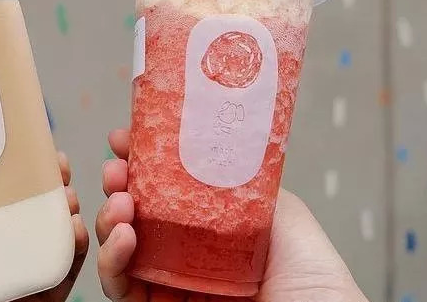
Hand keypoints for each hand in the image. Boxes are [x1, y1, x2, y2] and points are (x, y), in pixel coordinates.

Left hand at [0, 152, 88, 301]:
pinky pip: (63, 275)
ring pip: (52, 236)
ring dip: (67, 207)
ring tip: (65, 192)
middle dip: (49, 180)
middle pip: (31, 209)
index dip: (11, 169)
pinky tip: (73, 229)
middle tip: (54, 163)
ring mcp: (16, 278)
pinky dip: (74, 251)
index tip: (23, 143)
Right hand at [96, 129, 368, 301]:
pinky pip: (119, 287)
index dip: (143, 162)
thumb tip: (212, 145)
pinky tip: (125, 236)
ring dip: (110, 219)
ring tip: (120, 201)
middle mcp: (189, 256)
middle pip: (136, 214)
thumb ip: (245, 181)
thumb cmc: (315, 284)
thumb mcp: (284, 216)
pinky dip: (112, 260)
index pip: (167, 190)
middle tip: (116, 167)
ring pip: (120, 248)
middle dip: (119, 185)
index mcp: (215, 230)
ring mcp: (171, 286)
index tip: (126, 138)